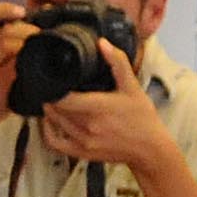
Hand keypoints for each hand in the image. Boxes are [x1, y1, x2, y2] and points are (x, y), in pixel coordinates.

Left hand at [36, 33, 180, 180]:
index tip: (54, 77)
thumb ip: (117, 62)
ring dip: (49, 110)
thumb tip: (103, 43)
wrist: (149, 148)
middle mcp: (88, 126)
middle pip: (55, 109)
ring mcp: (83, 141)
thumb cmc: (142, 118)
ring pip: (54, 123)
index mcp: (98, 108)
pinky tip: (50, 122)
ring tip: (51, 98)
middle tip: (52, 85)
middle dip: (51, 96)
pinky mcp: (82, 152)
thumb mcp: (132, 86)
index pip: (63, 98)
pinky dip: (47, 132)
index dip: (54, 87)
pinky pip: (55, 144)